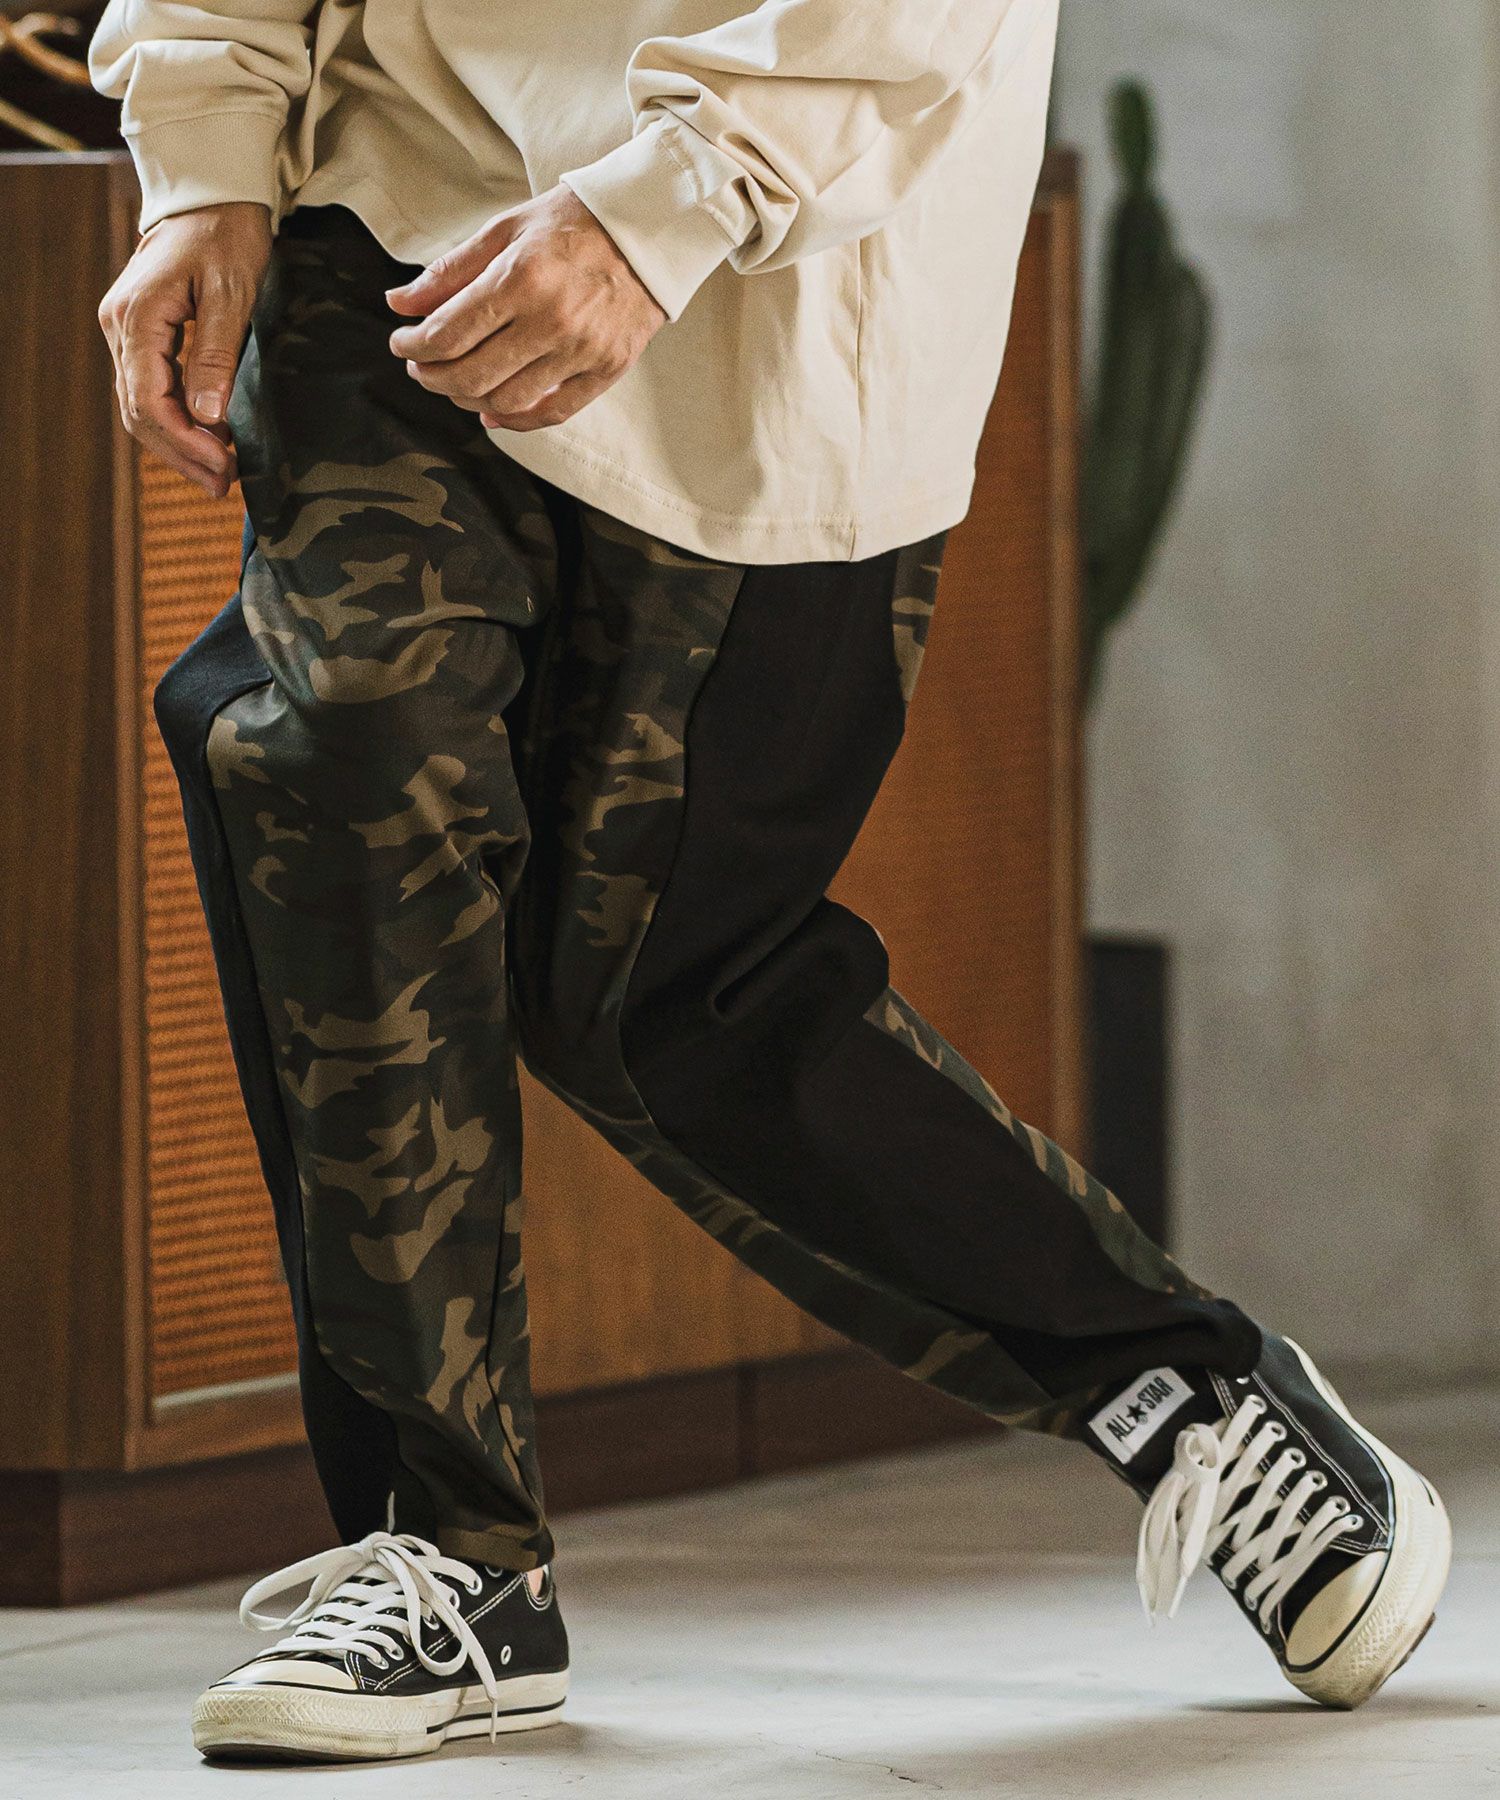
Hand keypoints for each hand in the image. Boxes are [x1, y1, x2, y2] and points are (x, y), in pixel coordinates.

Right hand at [97, 202, 271, 497]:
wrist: (211, 197)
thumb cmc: (224, 236)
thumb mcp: (229, 292)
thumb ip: (215, 354)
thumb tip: (207, 416)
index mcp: (136, 317)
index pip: (148, 400)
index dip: (185, 442)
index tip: (223, 467)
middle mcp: (120, 328)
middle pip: (139, 412)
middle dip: (181, 454)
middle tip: (224, 485)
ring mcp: (127, 332)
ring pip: (142, 407)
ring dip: (179, 445)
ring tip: (220, 475)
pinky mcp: (143, 335)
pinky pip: (152, 391)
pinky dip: (179, 422)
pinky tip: (210, 441)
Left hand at [386, 184, 666, 431]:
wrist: (648, 231)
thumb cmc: (572, 224)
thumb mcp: (506, 230)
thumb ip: (451, 270)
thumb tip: (400, 303)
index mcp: (521, 277)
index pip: (448, 332)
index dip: (413, 346)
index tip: (402, 344)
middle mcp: (552, 319)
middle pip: (471, 375)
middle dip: (433, 377)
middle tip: (421, 367)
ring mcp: (582, 350)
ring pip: (506, 401)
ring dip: (468, 399)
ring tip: (456, 383)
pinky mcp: (606, 370)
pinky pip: (552, 413)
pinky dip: (515, 420)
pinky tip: (492, 411)